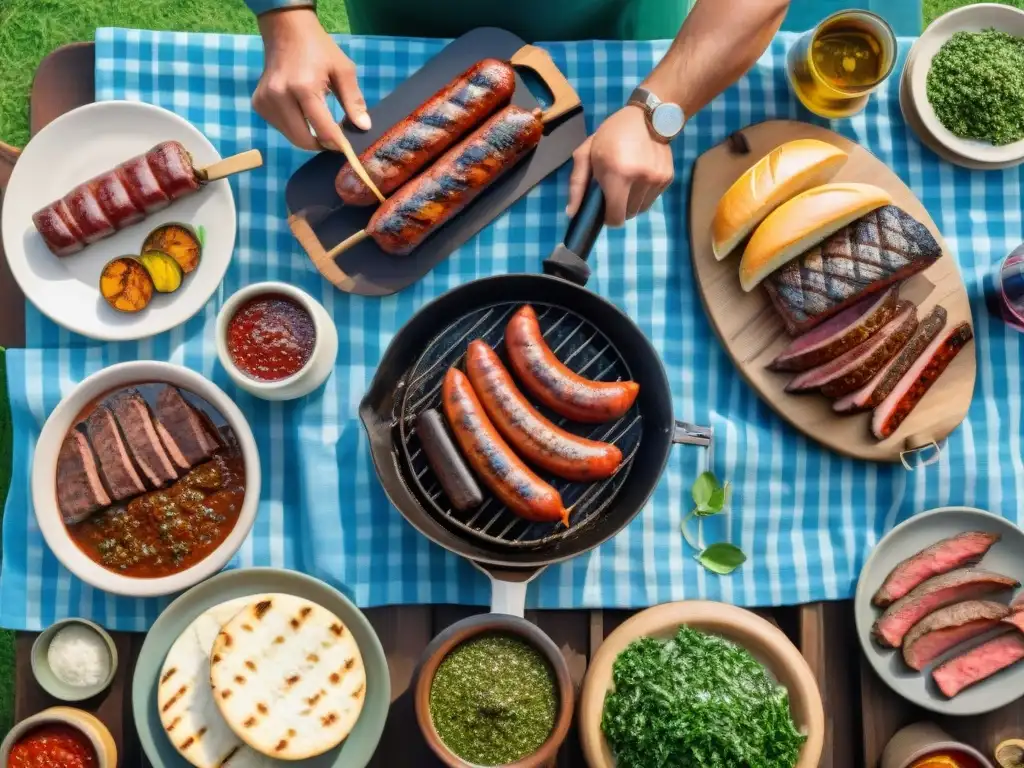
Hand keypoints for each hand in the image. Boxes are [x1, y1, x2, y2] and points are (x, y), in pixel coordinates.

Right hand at [253, 9, 369, 151]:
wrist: (286, 30)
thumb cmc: (318, 50)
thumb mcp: (343, 70)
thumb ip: (353, 100)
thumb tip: (363, 127)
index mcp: (303, 87)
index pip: (322, 128)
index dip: (336, 143)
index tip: (347, 149)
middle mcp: (280, 96)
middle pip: (303, 139)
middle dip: (321, 144)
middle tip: (334, 139)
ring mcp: (265, 101)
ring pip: (291, 136)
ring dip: (308, 137)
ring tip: (319, 122)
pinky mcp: (259, 104)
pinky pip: (280, 128)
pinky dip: (294, 128)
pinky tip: (301, 113)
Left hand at [566, 105, 673, 226]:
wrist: (648, 115)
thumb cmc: (611, 135)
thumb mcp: (586, 154)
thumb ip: (577, 184)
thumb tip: (571, 214)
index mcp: (617, 174)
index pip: (615, 218)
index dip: (607, 218)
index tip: (603, 208)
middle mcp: (640, 179)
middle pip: (628, 215)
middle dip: (619, 208)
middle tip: (614, 190)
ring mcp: (657, 179)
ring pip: (641, 209)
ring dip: (631, 202)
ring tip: (627, 181)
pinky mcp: (668, 178)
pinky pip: (652, 198)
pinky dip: (643, 194)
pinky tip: (640, 175)